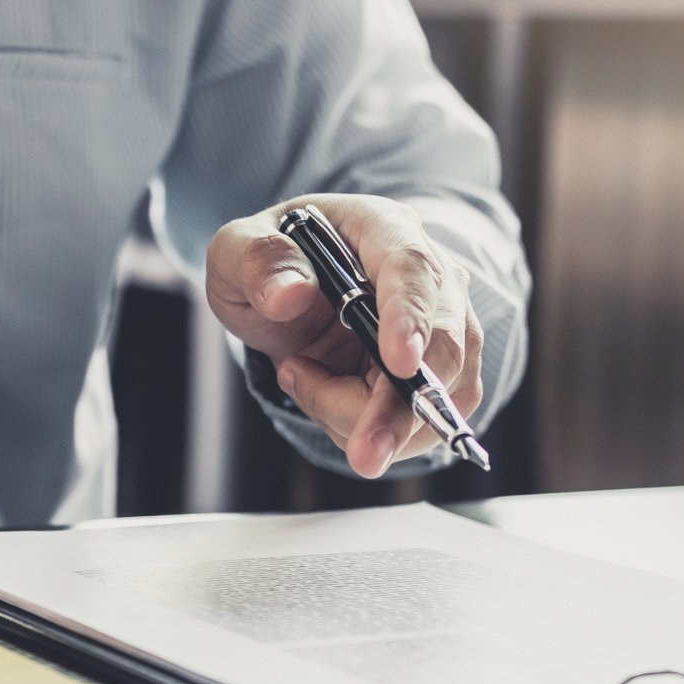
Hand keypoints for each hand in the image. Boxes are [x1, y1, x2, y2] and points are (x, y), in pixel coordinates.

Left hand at [207, 194, 483, 477]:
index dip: (410, 318)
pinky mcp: (444, 376)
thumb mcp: (237, 251)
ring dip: (363, 417)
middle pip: (442, 348)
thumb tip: (288, 294)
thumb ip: (256, 262)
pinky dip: (370, 428)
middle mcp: (431, 276)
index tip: (401, 364)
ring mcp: (446, 328)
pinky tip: (329, 398)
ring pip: (435, 397)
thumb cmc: (272, 265)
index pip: (412, 269)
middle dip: (400, 409)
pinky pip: (423, 424)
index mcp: (383, 229)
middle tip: (362, 454)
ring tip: (302, 376)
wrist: (291, 292)